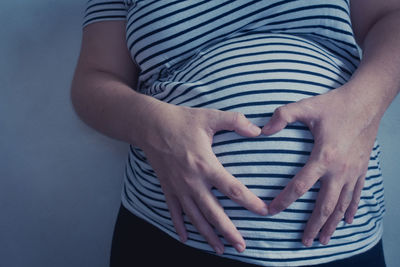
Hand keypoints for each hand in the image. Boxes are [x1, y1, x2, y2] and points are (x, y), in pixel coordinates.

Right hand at [139, 101, 267, 253]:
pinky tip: (186, 239)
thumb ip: (235, 121)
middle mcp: (192, 181)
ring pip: (195, 217)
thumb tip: (258, 130)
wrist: (149, 125)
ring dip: (208, 235)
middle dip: (228, 231)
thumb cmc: (181, 120)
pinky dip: (180, 226)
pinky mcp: (167, 188)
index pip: (233, 189)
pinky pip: (174, 212)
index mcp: (205, 165)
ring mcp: (178, 187)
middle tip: (242, 246)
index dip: (250, 202)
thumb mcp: (210, 117)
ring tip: (220, 249)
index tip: (264, 212)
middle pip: (213, 212)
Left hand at [261, 85, 379, 245]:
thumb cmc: (335, 104)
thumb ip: (282, 116)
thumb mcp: (306, 107)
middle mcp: (340, 170)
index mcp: (323, 157)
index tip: (271, 212)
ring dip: (332, 224)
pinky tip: (348, 220)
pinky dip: (351, 209)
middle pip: (325, 205)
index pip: (299, 186)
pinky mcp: (363, 168)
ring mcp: (353, 171)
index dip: (284, 201)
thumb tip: (261, 130)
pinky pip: (357, 194)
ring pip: (342, 205)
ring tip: (323, 240)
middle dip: (313, 225)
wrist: (367, 100)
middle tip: (304, 241)